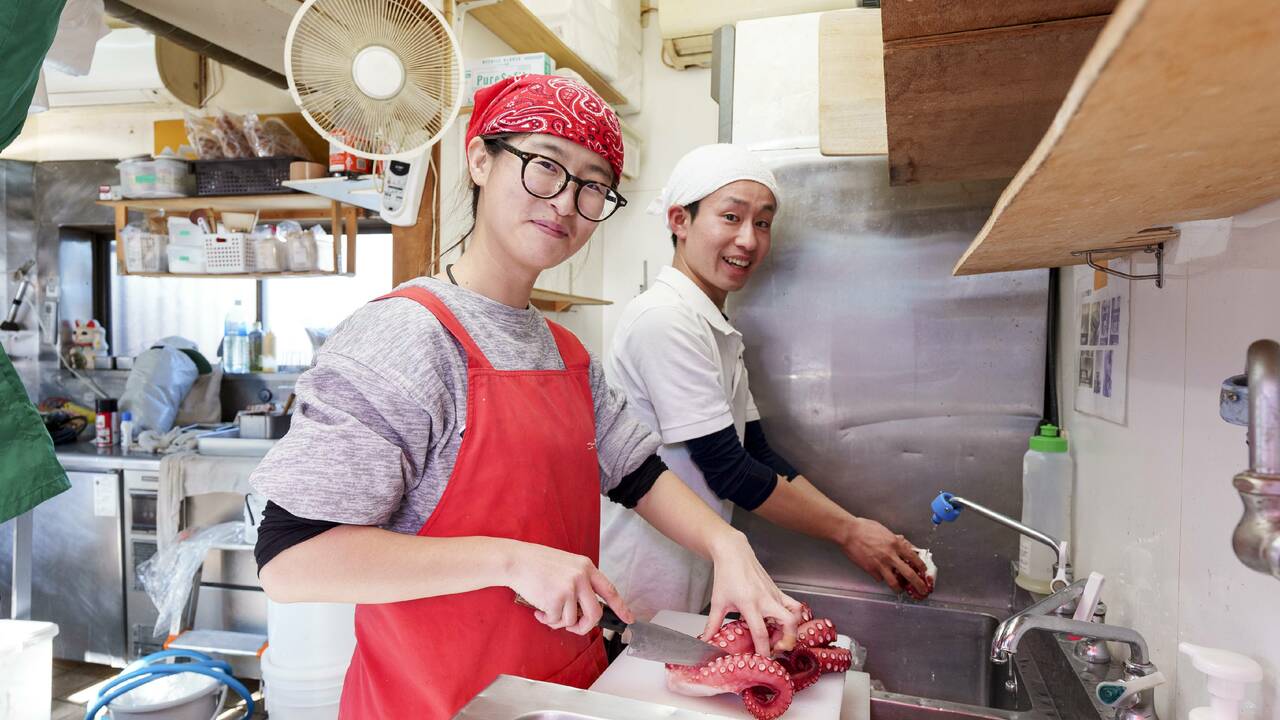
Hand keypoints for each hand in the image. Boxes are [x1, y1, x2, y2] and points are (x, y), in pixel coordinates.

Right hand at [507, 540, 633, 635]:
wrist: (517, 560)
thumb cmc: (537, 564)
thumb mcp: (566, 566)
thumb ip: (580, 583)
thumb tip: (584, 610)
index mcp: (586, 567)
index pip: (609, 590)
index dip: (620, 607)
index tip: (628, 618)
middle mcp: (581, 577)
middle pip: (594, 613)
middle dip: (584, 626)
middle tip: (574, 627)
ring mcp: (570, 588)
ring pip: (572, 620)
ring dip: (558, 622)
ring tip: (547, 611)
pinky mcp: (556, 599)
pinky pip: (556, 621)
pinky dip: (547, 620)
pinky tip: (539, 610)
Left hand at [702, 530, 803, 656]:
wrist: (734, 553)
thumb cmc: (726, 576)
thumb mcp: (717, 602)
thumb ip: (713, 625)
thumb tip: (706, 641)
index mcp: (749, 603)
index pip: (760, 632)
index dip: (763, 649)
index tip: (763, 660)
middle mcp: (766, 600)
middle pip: (788, 623)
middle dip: (787, 641)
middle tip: (776, 649)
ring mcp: (775, 595)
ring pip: (795, 614)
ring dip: (792, 630)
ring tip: (781, 638)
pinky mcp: (779, 591)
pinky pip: (794, 605)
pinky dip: (794, 616)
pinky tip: (784, 624)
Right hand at [839, 517, 929, 596]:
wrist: (848, 532)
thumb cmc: (864, 528)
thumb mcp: (884, 530)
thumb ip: (895, 539)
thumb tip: (905, 544)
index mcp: (895, 544)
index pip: (914, 558)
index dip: (921, 566)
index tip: (924, 571)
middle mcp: (890, 556)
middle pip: (909, 574)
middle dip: (919, 584)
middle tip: (923, 590)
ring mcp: (880, 564)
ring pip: (894, 582)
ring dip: (900, 588)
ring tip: (901, 590)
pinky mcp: (870, 570)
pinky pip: (879, 578)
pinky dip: (881, 578)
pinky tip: (880, 576)